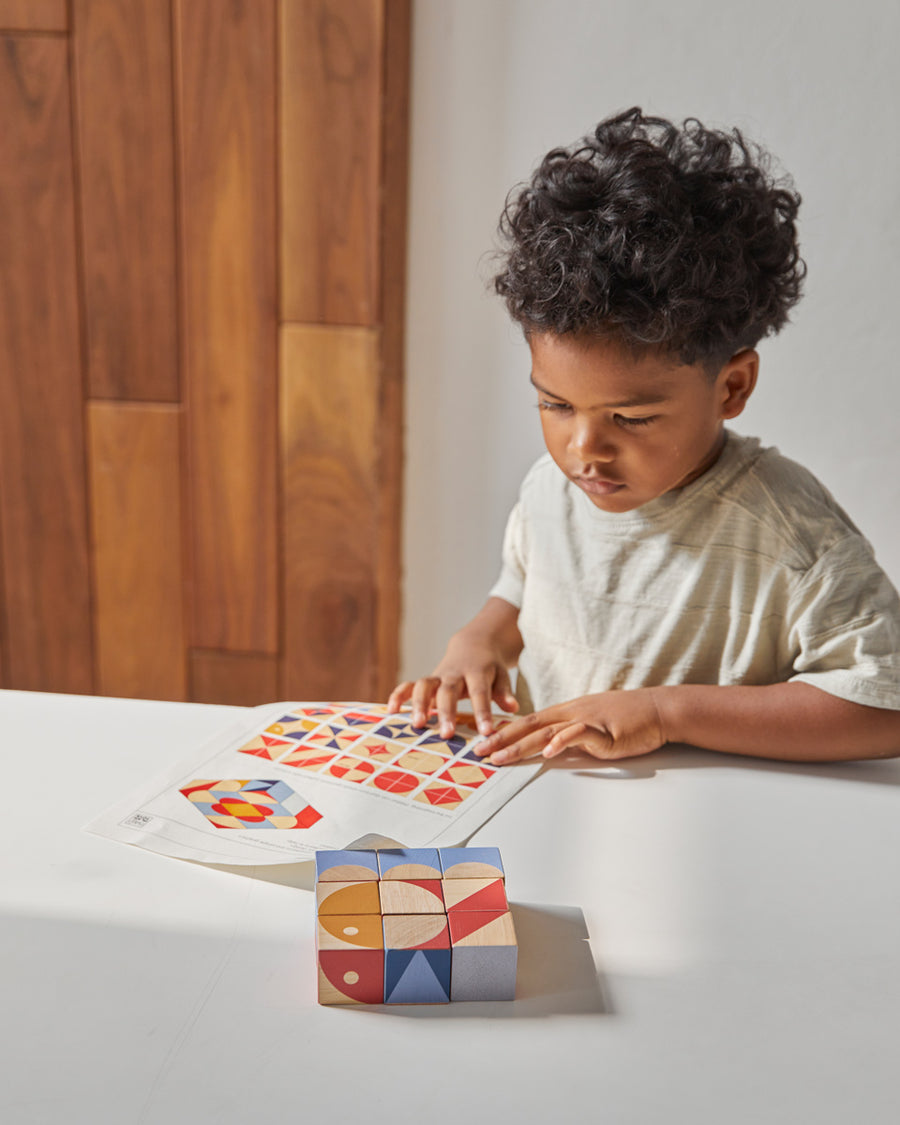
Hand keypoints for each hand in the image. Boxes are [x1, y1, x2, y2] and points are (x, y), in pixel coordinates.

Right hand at [387, 632, 518, 738]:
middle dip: (447, 712)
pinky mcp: (426, 680)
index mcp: (476, 672)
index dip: (483, 712)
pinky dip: (398, 695)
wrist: (473, 645)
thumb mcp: (501, 675)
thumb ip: (504, 692)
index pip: (480, 692)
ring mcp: (437, 676)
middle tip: (446, 735)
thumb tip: (513, 708)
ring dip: (419, 704)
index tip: (486, 732)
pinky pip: (408, 685)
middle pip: (448, 691)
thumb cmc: (489, 668)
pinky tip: (391, 711)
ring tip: (418, 725)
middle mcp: (454, 673)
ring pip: (424, 685)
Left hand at [474, 689, 666, 763]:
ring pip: (546, 732)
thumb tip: (550, 747)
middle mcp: (571, 713)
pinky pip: (579, 735)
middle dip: (502, 740)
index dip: (505, 732)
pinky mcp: (603, 730)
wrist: (657, 710)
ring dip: (520, 745)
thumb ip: (570, 735)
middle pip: (530, 726)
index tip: (484, 742)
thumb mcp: (592, 725)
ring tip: (501, 757)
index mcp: (567, 712)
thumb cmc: (627, 718)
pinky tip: (547, 752)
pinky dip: (562, 742)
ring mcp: (586, 720)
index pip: (529, 722)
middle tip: (479, 752)